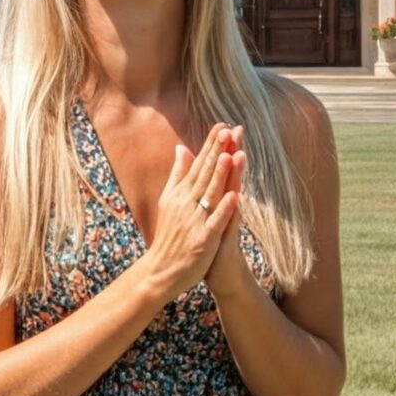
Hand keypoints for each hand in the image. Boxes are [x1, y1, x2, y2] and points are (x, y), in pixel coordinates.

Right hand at [137, 123, 241, 302]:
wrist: (160, 271)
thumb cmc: (169, 234)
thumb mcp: (170, 200)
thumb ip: (178, 174)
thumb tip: (182, 148)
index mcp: (181, 193)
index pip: (198, 164)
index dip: (211, 144)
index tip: (222, 124)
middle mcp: (187, 203)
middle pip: (205, 174)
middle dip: (218, 151)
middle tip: (229, 130)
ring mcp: (195, 221)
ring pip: (210, 194)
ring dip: (220, 175)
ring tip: (230, 154)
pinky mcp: (203, 240)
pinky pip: (216, 222)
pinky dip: (225, 209)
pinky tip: (236, 197)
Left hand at [202, 126, 255, 293]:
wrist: (221, 274)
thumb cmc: (210, 241)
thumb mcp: (204, 212)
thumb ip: (200, 187)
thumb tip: (191, 164)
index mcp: (217, 199)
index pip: (220, 169)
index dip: (221, 148)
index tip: (223, 124)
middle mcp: (226, 207)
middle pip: (230, 176)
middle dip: (233, 153)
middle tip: (238, 130)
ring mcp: (228, 222)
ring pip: (233, 195)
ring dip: (237, 177)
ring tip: (239, 155)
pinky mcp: (226, 239)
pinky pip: (231, 223)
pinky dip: (232, 211)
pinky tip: (236, 198)